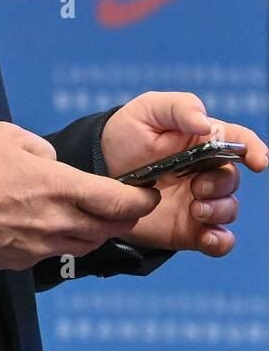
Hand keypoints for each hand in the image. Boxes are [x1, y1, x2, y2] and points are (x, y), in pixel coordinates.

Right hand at [0, 122, 160, 270]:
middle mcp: (58, 220)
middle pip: (111, 227)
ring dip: (95, 231)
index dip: (141, 199)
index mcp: (59, 186)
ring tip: (88, 217)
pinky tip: (47, 226)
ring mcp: (42, 244)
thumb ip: (39, 147)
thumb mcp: (5, 136)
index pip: (120, 201)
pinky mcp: (23, 260)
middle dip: (123, 217)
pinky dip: (61, 240)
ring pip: (87, 243)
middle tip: (123, 206)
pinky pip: (55, 252)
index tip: (146, 193)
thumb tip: (50, 160)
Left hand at [100, 91, 267, 255]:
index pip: (240, 141)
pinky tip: (208, 237)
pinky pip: (218, 240)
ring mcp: (199, 200)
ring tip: (195, 208)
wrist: (98, 170)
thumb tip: (206, 124)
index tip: (257, 161)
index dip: (254, 149)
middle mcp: (206, 171)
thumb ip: (178, 108)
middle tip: (197, 186)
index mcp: (203, 141)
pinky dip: (220, 242)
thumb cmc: (126, 134)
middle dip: (221, 184)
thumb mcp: (147, 110)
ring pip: (228, 209)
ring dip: (219, 210)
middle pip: (232, 179)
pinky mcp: (189, 227)